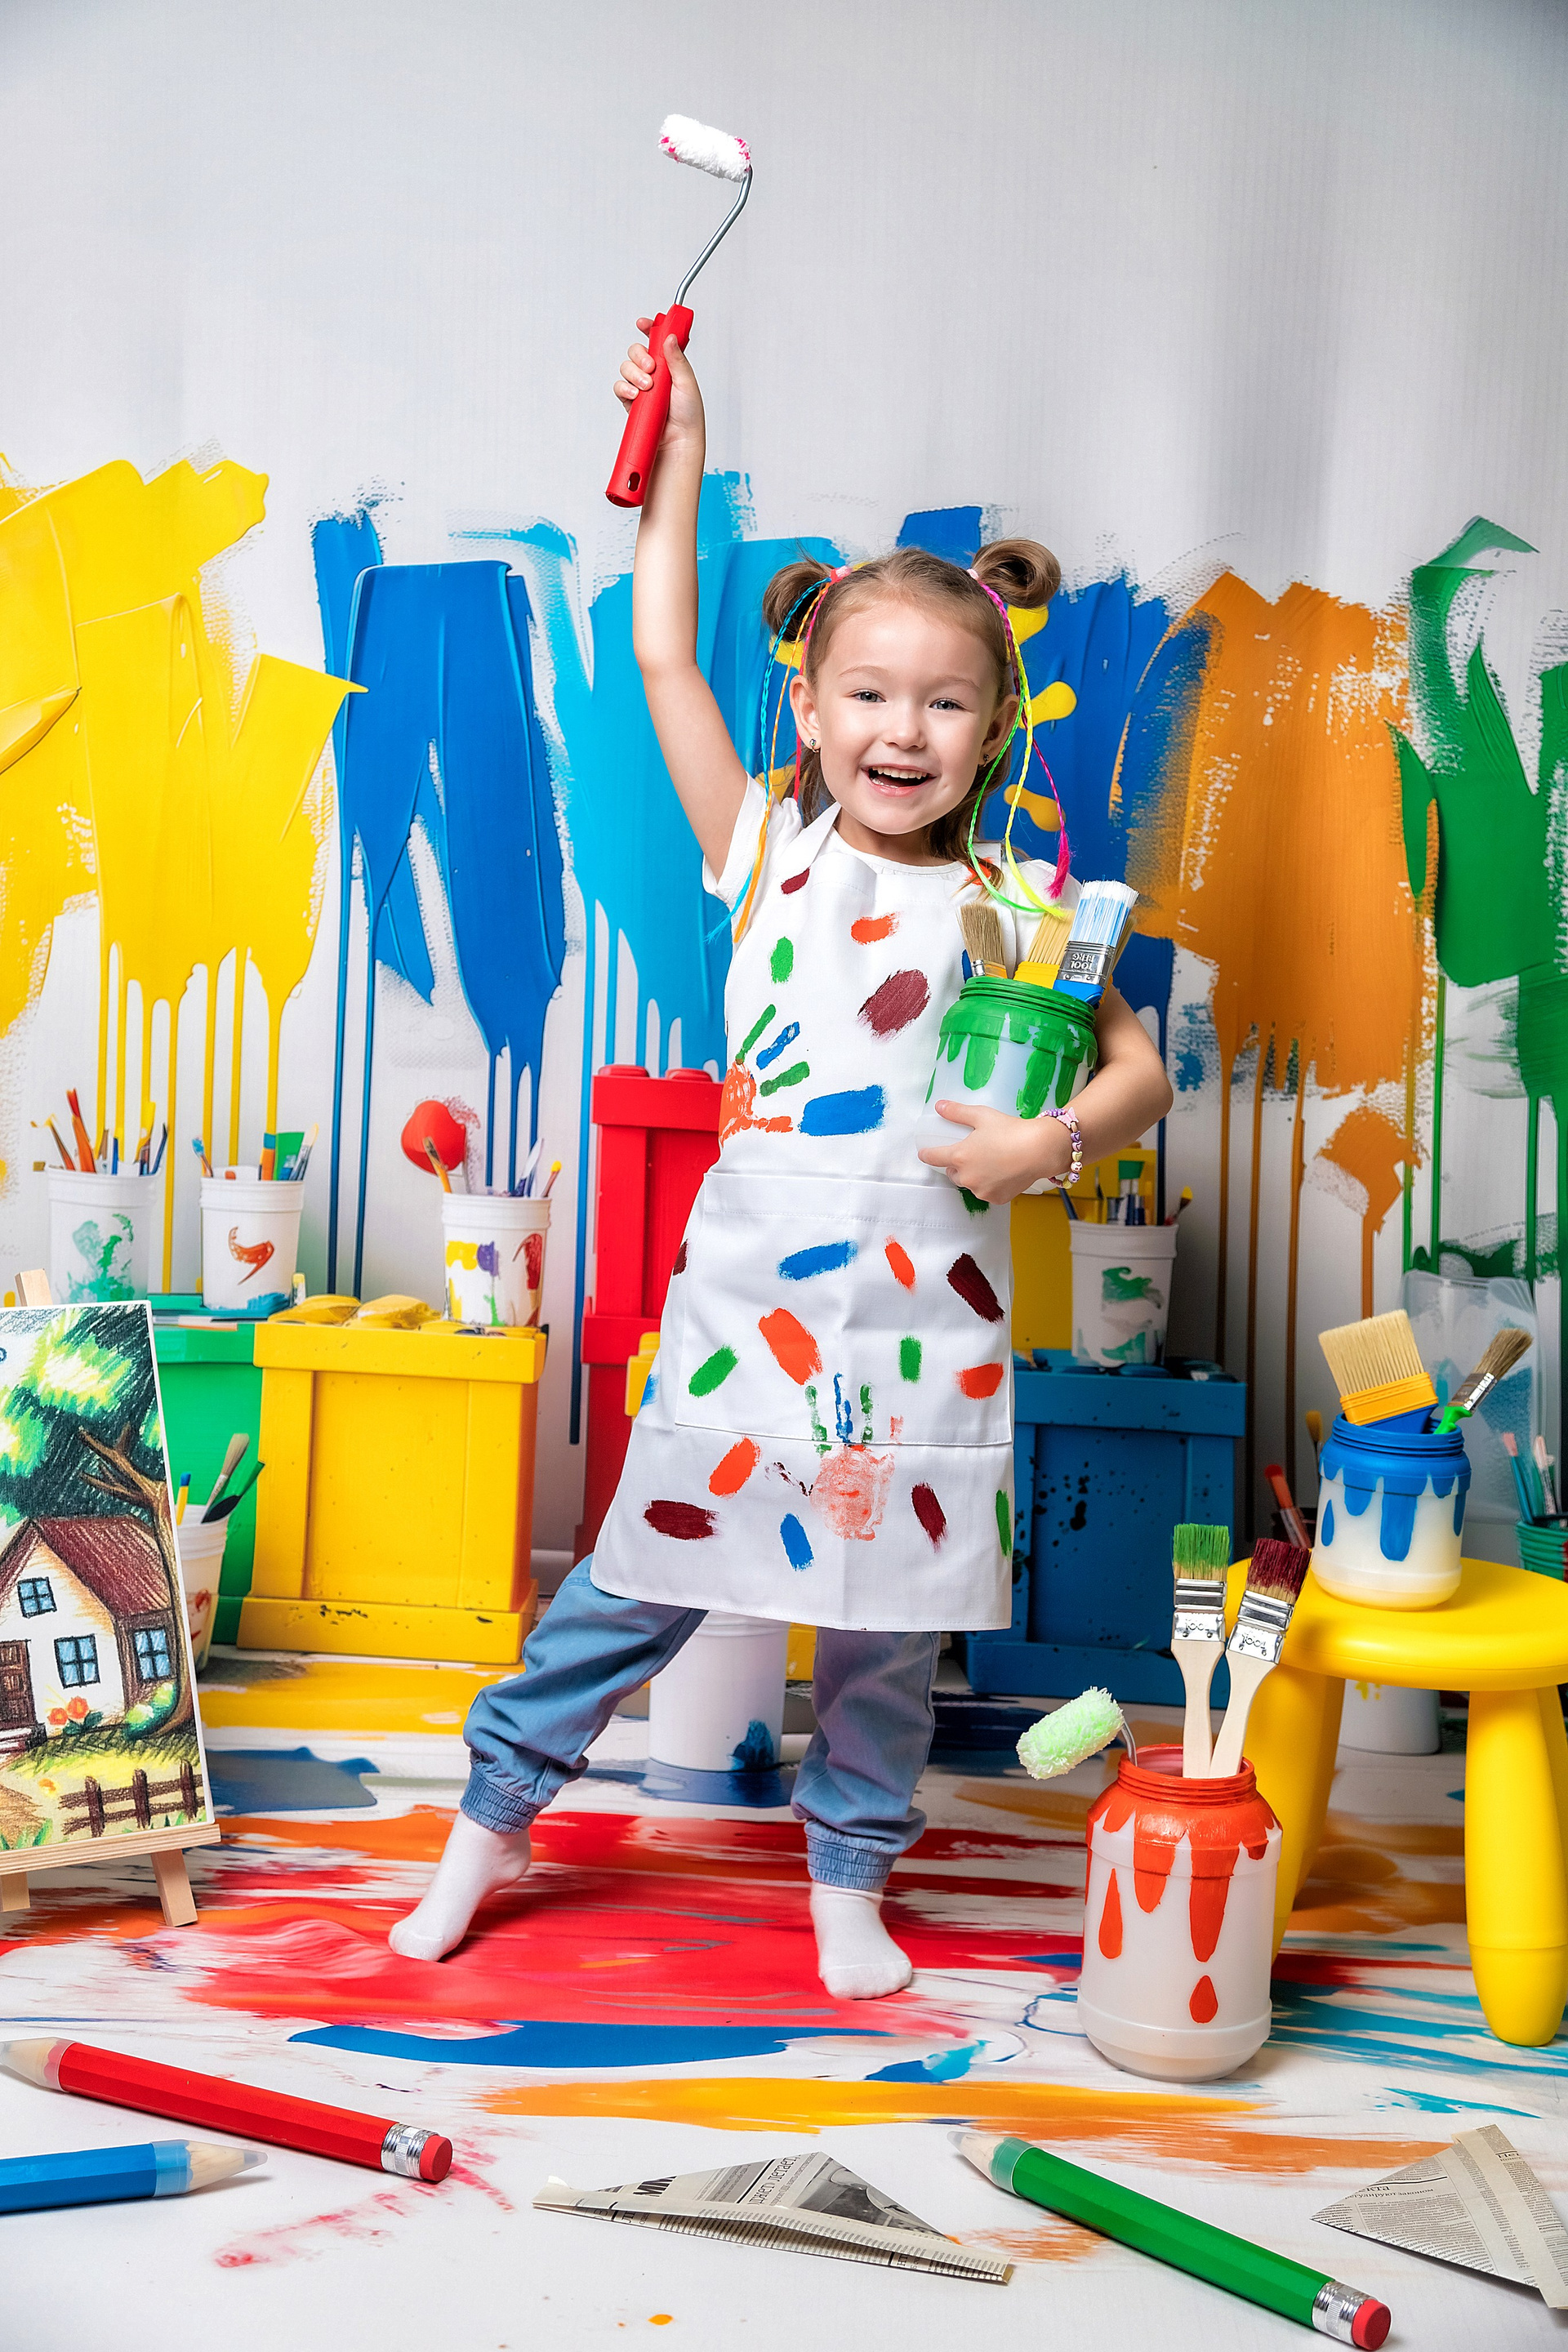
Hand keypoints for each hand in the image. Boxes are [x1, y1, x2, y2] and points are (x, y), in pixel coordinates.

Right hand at [613, 317, 703, 448]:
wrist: (678, 442)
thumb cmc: (688, 416)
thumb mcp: (687, 382)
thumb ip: (677, 359)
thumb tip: (670, 337)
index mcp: (670, 365)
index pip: (657, 341)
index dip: (649, 329)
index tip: (643, 324)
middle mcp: (655, 374)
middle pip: (637, 351)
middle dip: (640, 356)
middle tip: (651, 368)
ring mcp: (642, 387)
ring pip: (627, 367)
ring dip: (634, 374)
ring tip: (647, 387)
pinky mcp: (631, 402)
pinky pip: (620, 387)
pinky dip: (624, 388)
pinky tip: (634, 394)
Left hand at [917, 1101, 1070, 1202]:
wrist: (1039, 1150)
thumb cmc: (1011, 1131)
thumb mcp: (982, 1116)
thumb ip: (957, 1112)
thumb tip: (939, 1106)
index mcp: (959, 1157)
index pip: (933, 1158)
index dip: (927, 1154)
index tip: (924, 1153)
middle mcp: (967, 1177)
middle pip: (953, 1172)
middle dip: (958, 1164)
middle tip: (973, 1153)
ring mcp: (981, 1190)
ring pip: (970, 1183)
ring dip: (974, 1175)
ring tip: (991, 1162)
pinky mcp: (996, 1199)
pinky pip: (987, 1192)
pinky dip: (990, 1184)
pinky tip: (1002, 1172)